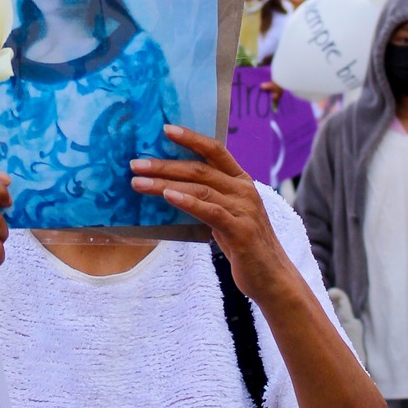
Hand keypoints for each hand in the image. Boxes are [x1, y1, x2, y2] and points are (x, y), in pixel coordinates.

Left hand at [130, 126, 290, 304]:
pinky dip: (187, 201)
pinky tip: (168, 196)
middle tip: (136, 164)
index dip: (191, 138)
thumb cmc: (244, 246)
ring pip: (200, 188)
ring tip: (139, 183)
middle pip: (200, 169)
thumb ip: (207, 200)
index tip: (165, 129)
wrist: (272, 277)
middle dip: (165, 165)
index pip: (215, 150)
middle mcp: (244, 190)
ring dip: (165, 183)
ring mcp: (244, 209)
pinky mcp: (241, 231)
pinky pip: (210, 211)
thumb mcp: (226, 216)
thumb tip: (169, 189)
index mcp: (241, 181)